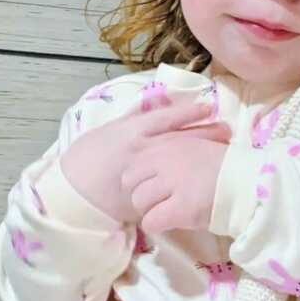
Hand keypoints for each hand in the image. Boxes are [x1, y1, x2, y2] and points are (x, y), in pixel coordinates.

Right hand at [59, 93, 229, 224]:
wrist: (72, 189)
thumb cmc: (88, 156)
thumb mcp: (109, 131)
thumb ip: (133, 119)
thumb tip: (158, 104)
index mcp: (132, 131)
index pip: (166, 117)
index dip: (189, 112)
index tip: (208, 107)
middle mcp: (141, 150)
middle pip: (179, 139)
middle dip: (205, 135)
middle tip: (228, 131)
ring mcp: (145, 175)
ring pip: (178, 162)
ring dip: (201, 156)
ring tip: (223, 152)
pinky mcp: (144, 196)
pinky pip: (168, 189)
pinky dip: (185, 185)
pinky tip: (201, 182)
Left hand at [120, 132, 230, 233]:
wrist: (251, 182)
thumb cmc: (228, 167)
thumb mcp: (198, 146)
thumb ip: (174, 151)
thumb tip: (155, 164)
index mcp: (170, 143)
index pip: (135, 162)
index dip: (141, 177)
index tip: (154, 185)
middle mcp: (167, 160)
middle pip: (130, 181)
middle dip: (141, 193)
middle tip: (158, 201)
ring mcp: (173, 184)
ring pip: (139, 201)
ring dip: (149, 209)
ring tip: (167, 212)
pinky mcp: (180, 208)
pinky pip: (151, 221)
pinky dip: (157, 225)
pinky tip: (171, 223)